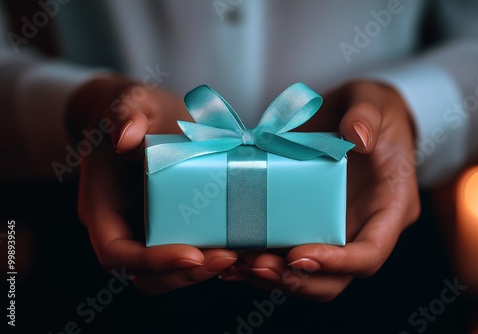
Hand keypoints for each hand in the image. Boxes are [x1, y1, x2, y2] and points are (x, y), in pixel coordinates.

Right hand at [67, 76, 236, 293]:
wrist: (144, 116)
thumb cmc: (133, 110)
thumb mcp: (131, 103)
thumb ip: (127, 113)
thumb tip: (127, 136)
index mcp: (102, 207)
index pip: (116, 253)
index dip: (151, 262)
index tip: (192, 255)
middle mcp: (123, 227)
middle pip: (146, 275)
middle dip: (186, 273)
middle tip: (228, 257)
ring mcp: (149, 230)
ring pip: (170, 272)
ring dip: (205, 270)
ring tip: (241, 253)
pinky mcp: (173, 226)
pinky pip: (190, 254)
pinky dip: (213, 257)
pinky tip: (243, 244)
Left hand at [221, 80, 419, 300]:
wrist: (356, 115)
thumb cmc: (373, 109)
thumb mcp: (373, 101)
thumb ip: (367, 115)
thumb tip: (356, 137)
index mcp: (391, 206)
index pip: (370, 253)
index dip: (337, 263)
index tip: (298, 255)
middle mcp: (364, 228)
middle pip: (336, 278)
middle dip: (297, 278)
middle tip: (257, 264)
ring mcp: (336, 230)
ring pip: (308, 275)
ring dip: (273, 276)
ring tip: (238, 263)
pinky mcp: (311, 225)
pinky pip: (289, 255)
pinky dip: (262, 262)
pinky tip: (233, 257)